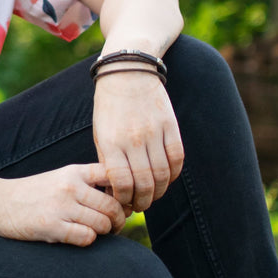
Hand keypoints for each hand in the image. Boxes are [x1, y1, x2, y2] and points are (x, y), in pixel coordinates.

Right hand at [0, 163, 127, 246]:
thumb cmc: (34, 193)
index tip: (123, 202)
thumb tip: (122, 199)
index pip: (113, 175)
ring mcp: (61, 206)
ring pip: (103, 223)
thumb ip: (86, 183)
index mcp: (74, 171)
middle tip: (115, 226)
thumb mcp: (60, 178)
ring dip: (105, 232)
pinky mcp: (52, 227)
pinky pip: (86, 238)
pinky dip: (88, 240)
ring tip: (98, 232)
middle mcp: (69, 186)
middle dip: (119, 219)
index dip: (125, 191)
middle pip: (113, 205)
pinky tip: (80, 237)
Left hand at [92, 70, 184, 211]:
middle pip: (144, 183)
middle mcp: (133, 139)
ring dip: (159, 192)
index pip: (121, 183)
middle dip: (142, 201)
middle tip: (140, 205)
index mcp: (110, 142)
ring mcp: (153, 132)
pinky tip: (166, 179)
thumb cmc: (109, 107)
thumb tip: (114, 192)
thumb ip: (108, 161)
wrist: (127, 72)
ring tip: (153, 195)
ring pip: (162, 175)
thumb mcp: (100, 133)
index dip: (124, 199)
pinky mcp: (170, 126)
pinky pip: (177, 158)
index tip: (124, 203)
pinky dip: (173, 174)